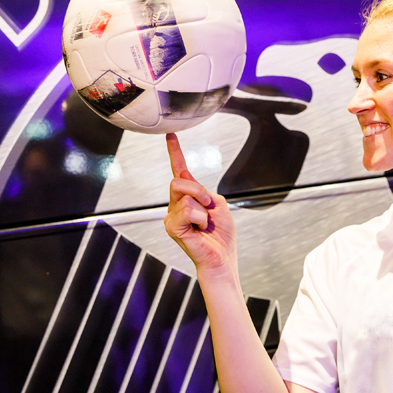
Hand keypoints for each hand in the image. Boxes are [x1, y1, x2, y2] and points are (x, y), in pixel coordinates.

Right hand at [164, 133, 236, 274]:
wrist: (221, 257)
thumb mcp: (218, 204)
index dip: (174, 152)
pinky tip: (199, 229)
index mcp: (189, 197)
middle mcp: (176, 204)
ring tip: (204, 224)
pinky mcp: (171, 226)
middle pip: (179, 180)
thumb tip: (184, 174)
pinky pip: (186, 210)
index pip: (179, 170)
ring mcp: (172, 215)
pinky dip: (199, 218)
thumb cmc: (221, 234)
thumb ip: (203, 190)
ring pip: (184, 195)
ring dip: (202, 208)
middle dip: (199, 191)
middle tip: (208, 208)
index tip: (170, 136)